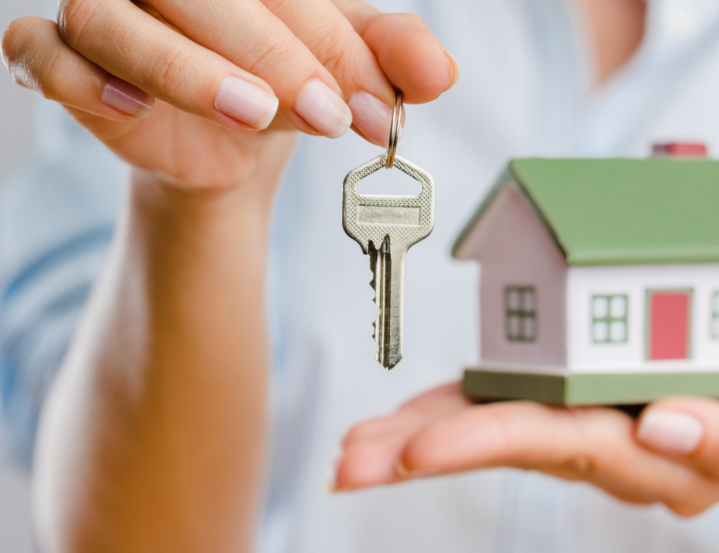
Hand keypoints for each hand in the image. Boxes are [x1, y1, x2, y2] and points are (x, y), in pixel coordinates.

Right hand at [2, 0, 457, 190]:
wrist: (233, 138)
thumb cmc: (284, 78)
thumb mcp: (346, 69)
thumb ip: (392, 60)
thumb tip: (440, 72)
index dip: (332, 43)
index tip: (380, 107)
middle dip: (277, 58)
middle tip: (332, 116)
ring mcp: (102, 5)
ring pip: (116, 20)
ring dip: (188, 71)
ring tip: (256, 113)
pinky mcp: (58, 55)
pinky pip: (42, 54)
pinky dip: (80, 79)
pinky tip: (132, 109)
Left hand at [333, 328, 718, 550]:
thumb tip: (665, 430)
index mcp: (666, 450)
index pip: (568, 446)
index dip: (490, 443)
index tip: (419, 453)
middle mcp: (620, 445)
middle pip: (514, 445)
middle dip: (428, 452)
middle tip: (348, 464)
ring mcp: (603, 425)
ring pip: (505, 429)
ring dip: (426, 436)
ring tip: (351, 451)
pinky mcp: (596, 396)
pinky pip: (523, 401)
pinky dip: (464, 407)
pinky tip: (411, 418)